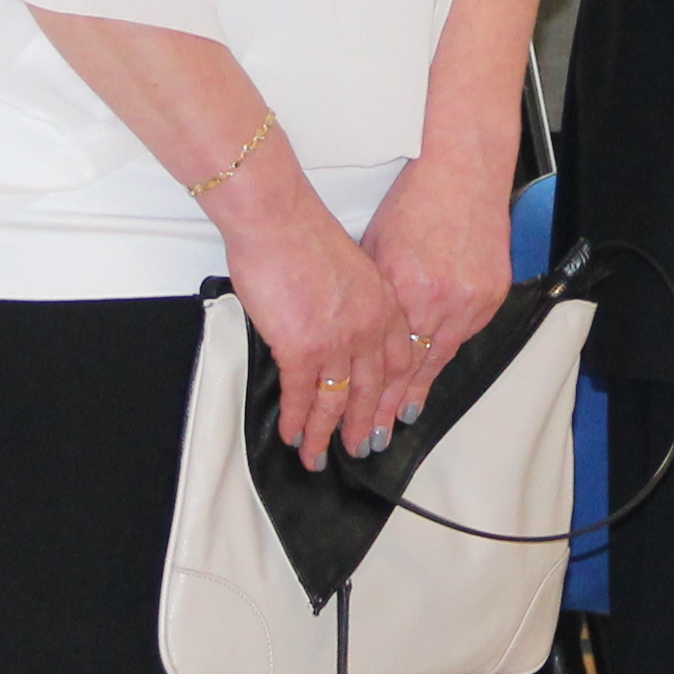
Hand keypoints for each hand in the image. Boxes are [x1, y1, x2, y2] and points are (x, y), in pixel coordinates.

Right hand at [215, 197, 406, 472]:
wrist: (277, 218)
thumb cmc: (303, 235)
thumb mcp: (351, 268)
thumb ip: (355, 304)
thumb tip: (342, 332)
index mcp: (384, 304)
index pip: (397, 363)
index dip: (391, 395)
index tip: (386, 417)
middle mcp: (369, 327)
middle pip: (371, 390)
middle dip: (363, 425)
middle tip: (360, 449)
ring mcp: (338, 340)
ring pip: (335, 401)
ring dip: (325, 434)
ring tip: (318, 456)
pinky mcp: (302, 348)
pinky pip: (301, 396)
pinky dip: (296, 419)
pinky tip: (292, 435)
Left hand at [358, 149, 513, 429]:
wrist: (465, 172)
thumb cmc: (415, 203)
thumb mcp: (377, 249)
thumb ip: (372, 296)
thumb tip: (357, 332)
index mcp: (406, 290)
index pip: (386, 358)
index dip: (371, 395)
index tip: (358, 423)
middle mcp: (441, 301)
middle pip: (414, 368)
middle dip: (391, 407)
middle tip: (373, 439)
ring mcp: (471, 298)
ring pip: (442, 355)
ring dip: (419, 386)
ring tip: (400, 417)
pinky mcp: (492, 292)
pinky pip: (466, 331)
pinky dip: (445, 349)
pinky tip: (431, 370)